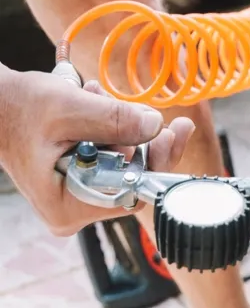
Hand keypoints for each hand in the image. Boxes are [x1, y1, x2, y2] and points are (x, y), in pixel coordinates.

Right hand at [0, 67, 194, 235]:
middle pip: (132, 177)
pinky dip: (109, 126)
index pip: (133, 192)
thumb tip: (156, 125)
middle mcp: (74, 209)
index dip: (157, 162)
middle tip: (141, 110)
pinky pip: (110, 153)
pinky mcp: (80, 176)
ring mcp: (77, 194)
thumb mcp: (69, 108)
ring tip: (98, 97)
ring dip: (120, 125)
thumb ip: (115, 119)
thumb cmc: (18, 107)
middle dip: (138, 138)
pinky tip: (94, 103)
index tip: (173, 131)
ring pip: (123, 160)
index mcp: (68, 206)